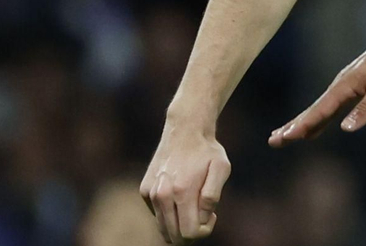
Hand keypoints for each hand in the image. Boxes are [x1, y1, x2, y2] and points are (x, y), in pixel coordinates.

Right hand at [140, 122, 229, 243]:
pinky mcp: (144, 191)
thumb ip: (212, 196)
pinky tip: (180, 194)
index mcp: (182, 192)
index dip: (204, 231)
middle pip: (173, 236)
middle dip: (191, 233)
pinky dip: (169, 212)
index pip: (188, 233)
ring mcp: (151, 194)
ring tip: (193, 205)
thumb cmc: (207, 151)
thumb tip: (202, 218)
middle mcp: (162, 196)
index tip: (212, 216)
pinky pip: (157, 214)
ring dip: (179, 225)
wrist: (185, 130)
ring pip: (162, 228)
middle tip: (204, 214)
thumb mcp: (221, 168)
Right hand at [269, 29, 365, 145]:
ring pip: (320, 109)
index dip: (303, 125)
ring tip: (285, 137)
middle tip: (273, 141)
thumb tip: (345, 129)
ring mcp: (345, 86)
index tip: (285, 137)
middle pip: (314, 110)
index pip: (320, 110)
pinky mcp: (352, 87)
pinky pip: (330, 107)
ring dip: (303, 123)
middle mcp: (340, 85)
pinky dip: (318, 119)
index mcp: (345, 85)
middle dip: (294, 126)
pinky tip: (314, 129)